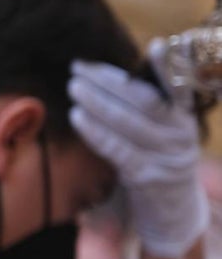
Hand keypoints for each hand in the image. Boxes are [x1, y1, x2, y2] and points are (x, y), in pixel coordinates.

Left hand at [69, 58, 207, 258]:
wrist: (172, 213)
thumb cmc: (157, 162)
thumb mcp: (160, 132)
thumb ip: (144, 106)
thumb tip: (108, 75)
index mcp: (185, 117)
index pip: (180, 87)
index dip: (170, 67)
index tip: (156, 45)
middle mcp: (181, 134)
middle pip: (145, 101)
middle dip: (109, 81)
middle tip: (79, 68)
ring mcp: (168, 157)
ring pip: (130, 123)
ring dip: (98, 103)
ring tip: (74, 88)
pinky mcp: (150, 178)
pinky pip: (119, 151)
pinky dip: (97, 133)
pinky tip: (77, 117)